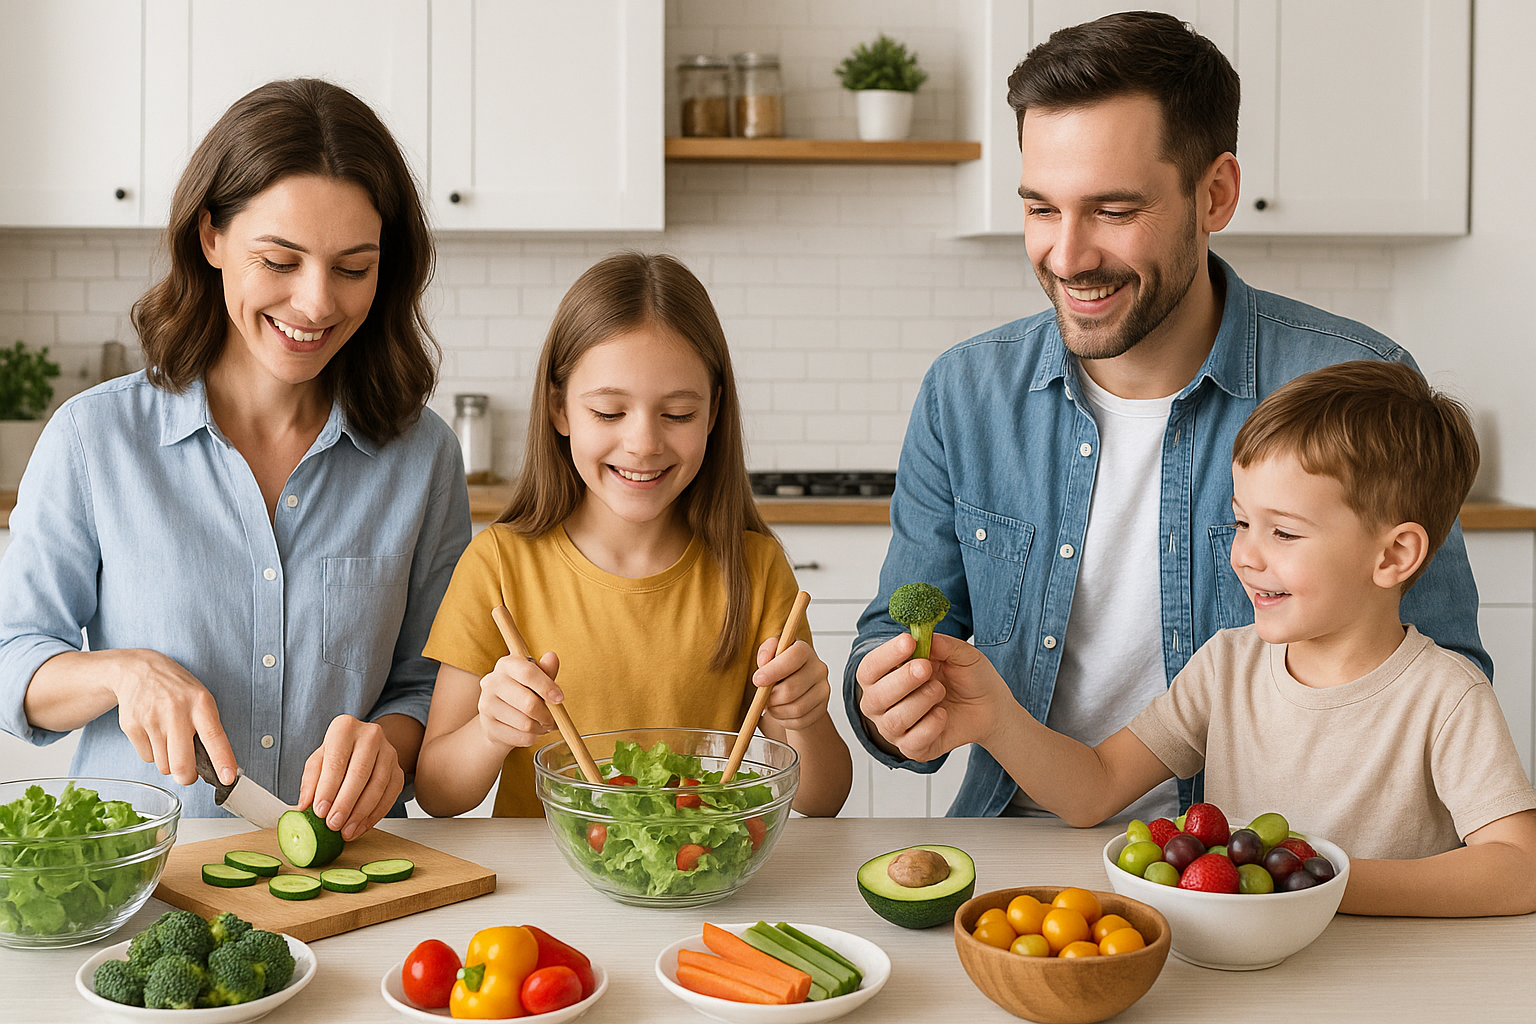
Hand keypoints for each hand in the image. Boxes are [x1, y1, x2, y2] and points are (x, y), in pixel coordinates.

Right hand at [109, 649, 237, 787]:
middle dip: (186, 777)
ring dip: (169, 762)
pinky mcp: (132, 726)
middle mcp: (176, 711)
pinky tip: (154, 734)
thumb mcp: (201, 699)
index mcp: (200, 704)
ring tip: (169, 740)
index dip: (222, 760)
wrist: (139, 670)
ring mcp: (151, 719)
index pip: (214, 736)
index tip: (227, 778)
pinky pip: (147, 758)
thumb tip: (217, 765)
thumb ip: (209, 729)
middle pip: (181, 764)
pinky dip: (153, 754)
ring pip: (163, 765)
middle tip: (188, 773)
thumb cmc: (177, 690)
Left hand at [298, 715, 404, 840]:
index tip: (320, 811)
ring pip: (378, 784)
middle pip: (360, 772)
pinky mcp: (399, 769)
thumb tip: (303, 807)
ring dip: (361, 812)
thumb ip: (310, 782)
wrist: (362, 746)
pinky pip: (391, 794)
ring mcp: (389, 752)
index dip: (328, 788)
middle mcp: (370, 735)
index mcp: (345, 728)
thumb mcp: (318, 761)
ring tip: (346, 831)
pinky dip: (376, 814)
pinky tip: (361, 826)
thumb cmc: (336, 755)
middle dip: (345, 803)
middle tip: (333, 824)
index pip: (336, 760)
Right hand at [474, 651, 562, 750]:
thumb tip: (552, 657)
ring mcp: (486, 705)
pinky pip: (520, 737)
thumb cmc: (523, 692)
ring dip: (541, 728)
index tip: (560, 699)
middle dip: (548, 714)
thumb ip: (546, 670)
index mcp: (506, 665)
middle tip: (554, 719)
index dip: (547, 687)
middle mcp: (492, 682)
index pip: (527, 673)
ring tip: (542, 724)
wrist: (499, 717)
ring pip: (526, 724)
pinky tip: (532, 732)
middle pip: (529, 703)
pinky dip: (531, 738)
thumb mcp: (536, 679)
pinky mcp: (487, 726)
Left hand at [751, 637, 830, 731]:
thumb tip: (763, 661)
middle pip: (792, 688)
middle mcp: (818, 669)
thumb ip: (766, 651)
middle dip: (771, 697)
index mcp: (805, 651)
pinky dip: (784, 720)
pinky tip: (780, 711)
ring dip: (776, 710)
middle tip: (762, 696)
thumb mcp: (770, 653)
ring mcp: (822, 690)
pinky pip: (800, 721)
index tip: (757, 680)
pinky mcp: (821, 709)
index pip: (794, 656)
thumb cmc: (780, 668)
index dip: (774, 670)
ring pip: (796, 708)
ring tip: (770, 704)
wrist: (795, 685)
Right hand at [855, 632, 1010, 761]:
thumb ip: (943, 645)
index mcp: (884, 675)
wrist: (988, 705)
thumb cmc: (965, 677)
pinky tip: (943, 714)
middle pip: (876, 697)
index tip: (908, 642)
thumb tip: (924, 638)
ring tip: (940, 691)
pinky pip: (912, 742)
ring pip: (894, 720)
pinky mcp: (912, 748)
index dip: (885, 655)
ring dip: (920, 702)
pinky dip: (931, 726)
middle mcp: (882, 703)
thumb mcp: (961, 654)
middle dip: (902, 680)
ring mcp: (894, 728)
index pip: (870, 668)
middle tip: (926, 668)